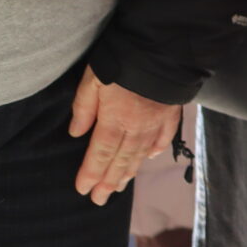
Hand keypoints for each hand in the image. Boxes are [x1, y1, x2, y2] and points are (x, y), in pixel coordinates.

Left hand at [69, 67, 177, 205]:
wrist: (165, 47)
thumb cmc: (124, 61)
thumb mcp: (93, 79)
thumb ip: (84, 107)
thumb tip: (75, 133)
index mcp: (115, 120)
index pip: (100, 154)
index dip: (91, 174)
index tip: (83, 190)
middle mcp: (136, 126)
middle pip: (120, 159)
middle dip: (108, 181)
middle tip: (99, 200)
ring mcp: (157, 120)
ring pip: (140, 152)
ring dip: (129, 171)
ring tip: (120, 186)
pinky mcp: (171, 110)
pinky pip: (165, 135)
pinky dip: (157, 148)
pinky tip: (150, 157)